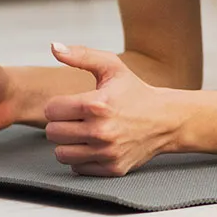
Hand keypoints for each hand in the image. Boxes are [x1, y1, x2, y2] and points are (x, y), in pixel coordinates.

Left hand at [43, 43, 183, 176]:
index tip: (69, 104)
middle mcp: (101, 131)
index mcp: (97, 104)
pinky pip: (77, 168)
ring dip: (67, 143)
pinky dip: (81, 158)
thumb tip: (54, 47)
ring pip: (61, 154)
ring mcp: (107, 152)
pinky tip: (93, 146)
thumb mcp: (112, 67)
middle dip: (60, 123)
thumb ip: (81, 55)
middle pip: (52, 133)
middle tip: (75, 118)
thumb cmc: (135, 92)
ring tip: (81, 133)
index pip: (51, 110)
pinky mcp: (112, 168)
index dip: (57, 105)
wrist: (166, 120)